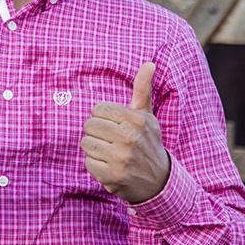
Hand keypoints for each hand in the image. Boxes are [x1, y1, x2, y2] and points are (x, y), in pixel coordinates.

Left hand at [81, 62, 169, 203]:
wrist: (158, 181)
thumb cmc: (147, 143)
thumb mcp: (147, 116)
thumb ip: (142, 90)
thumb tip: (149, 63)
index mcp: (137, 119)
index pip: (99, 109)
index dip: (103, 117)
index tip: (115, 126)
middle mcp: (130, 138)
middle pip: (89, 125)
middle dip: (97, 133)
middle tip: (112, 141)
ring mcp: (121, 158)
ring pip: (86, 143)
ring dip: (94, 149)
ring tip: (110, 153)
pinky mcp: (112, 176)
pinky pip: (87, 162)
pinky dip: (95, 165)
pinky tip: (110, 166)